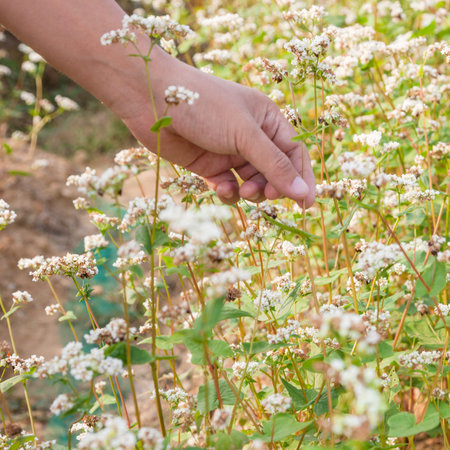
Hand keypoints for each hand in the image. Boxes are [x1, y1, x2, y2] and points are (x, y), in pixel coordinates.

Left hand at [117, 46, 314, 206]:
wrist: (153, 100)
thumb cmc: (204, 106)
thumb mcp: (244, 134)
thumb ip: (273, 164)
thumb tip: (302, 193)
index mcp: (267, 120)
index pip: (294, 153)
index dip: (301, 179)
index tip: (306, 204)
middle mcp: (251, 137)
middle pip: (275, 171)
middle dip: (273, 186)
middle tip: (266, 195)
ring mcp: (230, 152)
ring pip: (252, 182)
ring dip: (251, 191)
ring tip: (244, 190)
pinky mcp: (209, 166)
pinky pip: (228, 186)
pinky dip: (228, 192)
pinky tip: (221, 187)